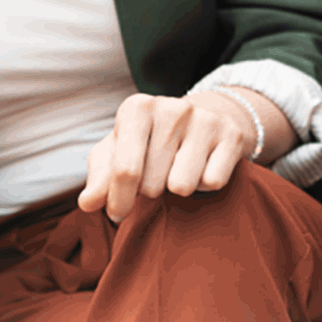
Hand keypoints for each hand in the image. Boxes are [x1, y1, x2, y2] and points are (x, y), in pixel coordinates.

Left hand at [78, 92, 256, 217]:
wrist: (198, 121)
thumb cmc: (146, 143)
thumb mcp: (116, 153)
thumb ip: (99, 178)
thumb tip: (88, 203)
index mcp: (137, 107)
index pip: (125, 170)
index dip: (119, 200)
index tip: (117, 214)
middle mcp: (173, 107)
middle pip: (153, 184)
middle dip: (151, 191)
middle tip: (155, 176)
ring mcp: (206, 119)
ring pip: (183, 186)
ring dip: (177, 189)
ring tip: (176, 171)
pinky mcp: (232, 135)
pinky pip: (212, 182)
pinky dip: (204, 185)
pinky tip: (200, 168)